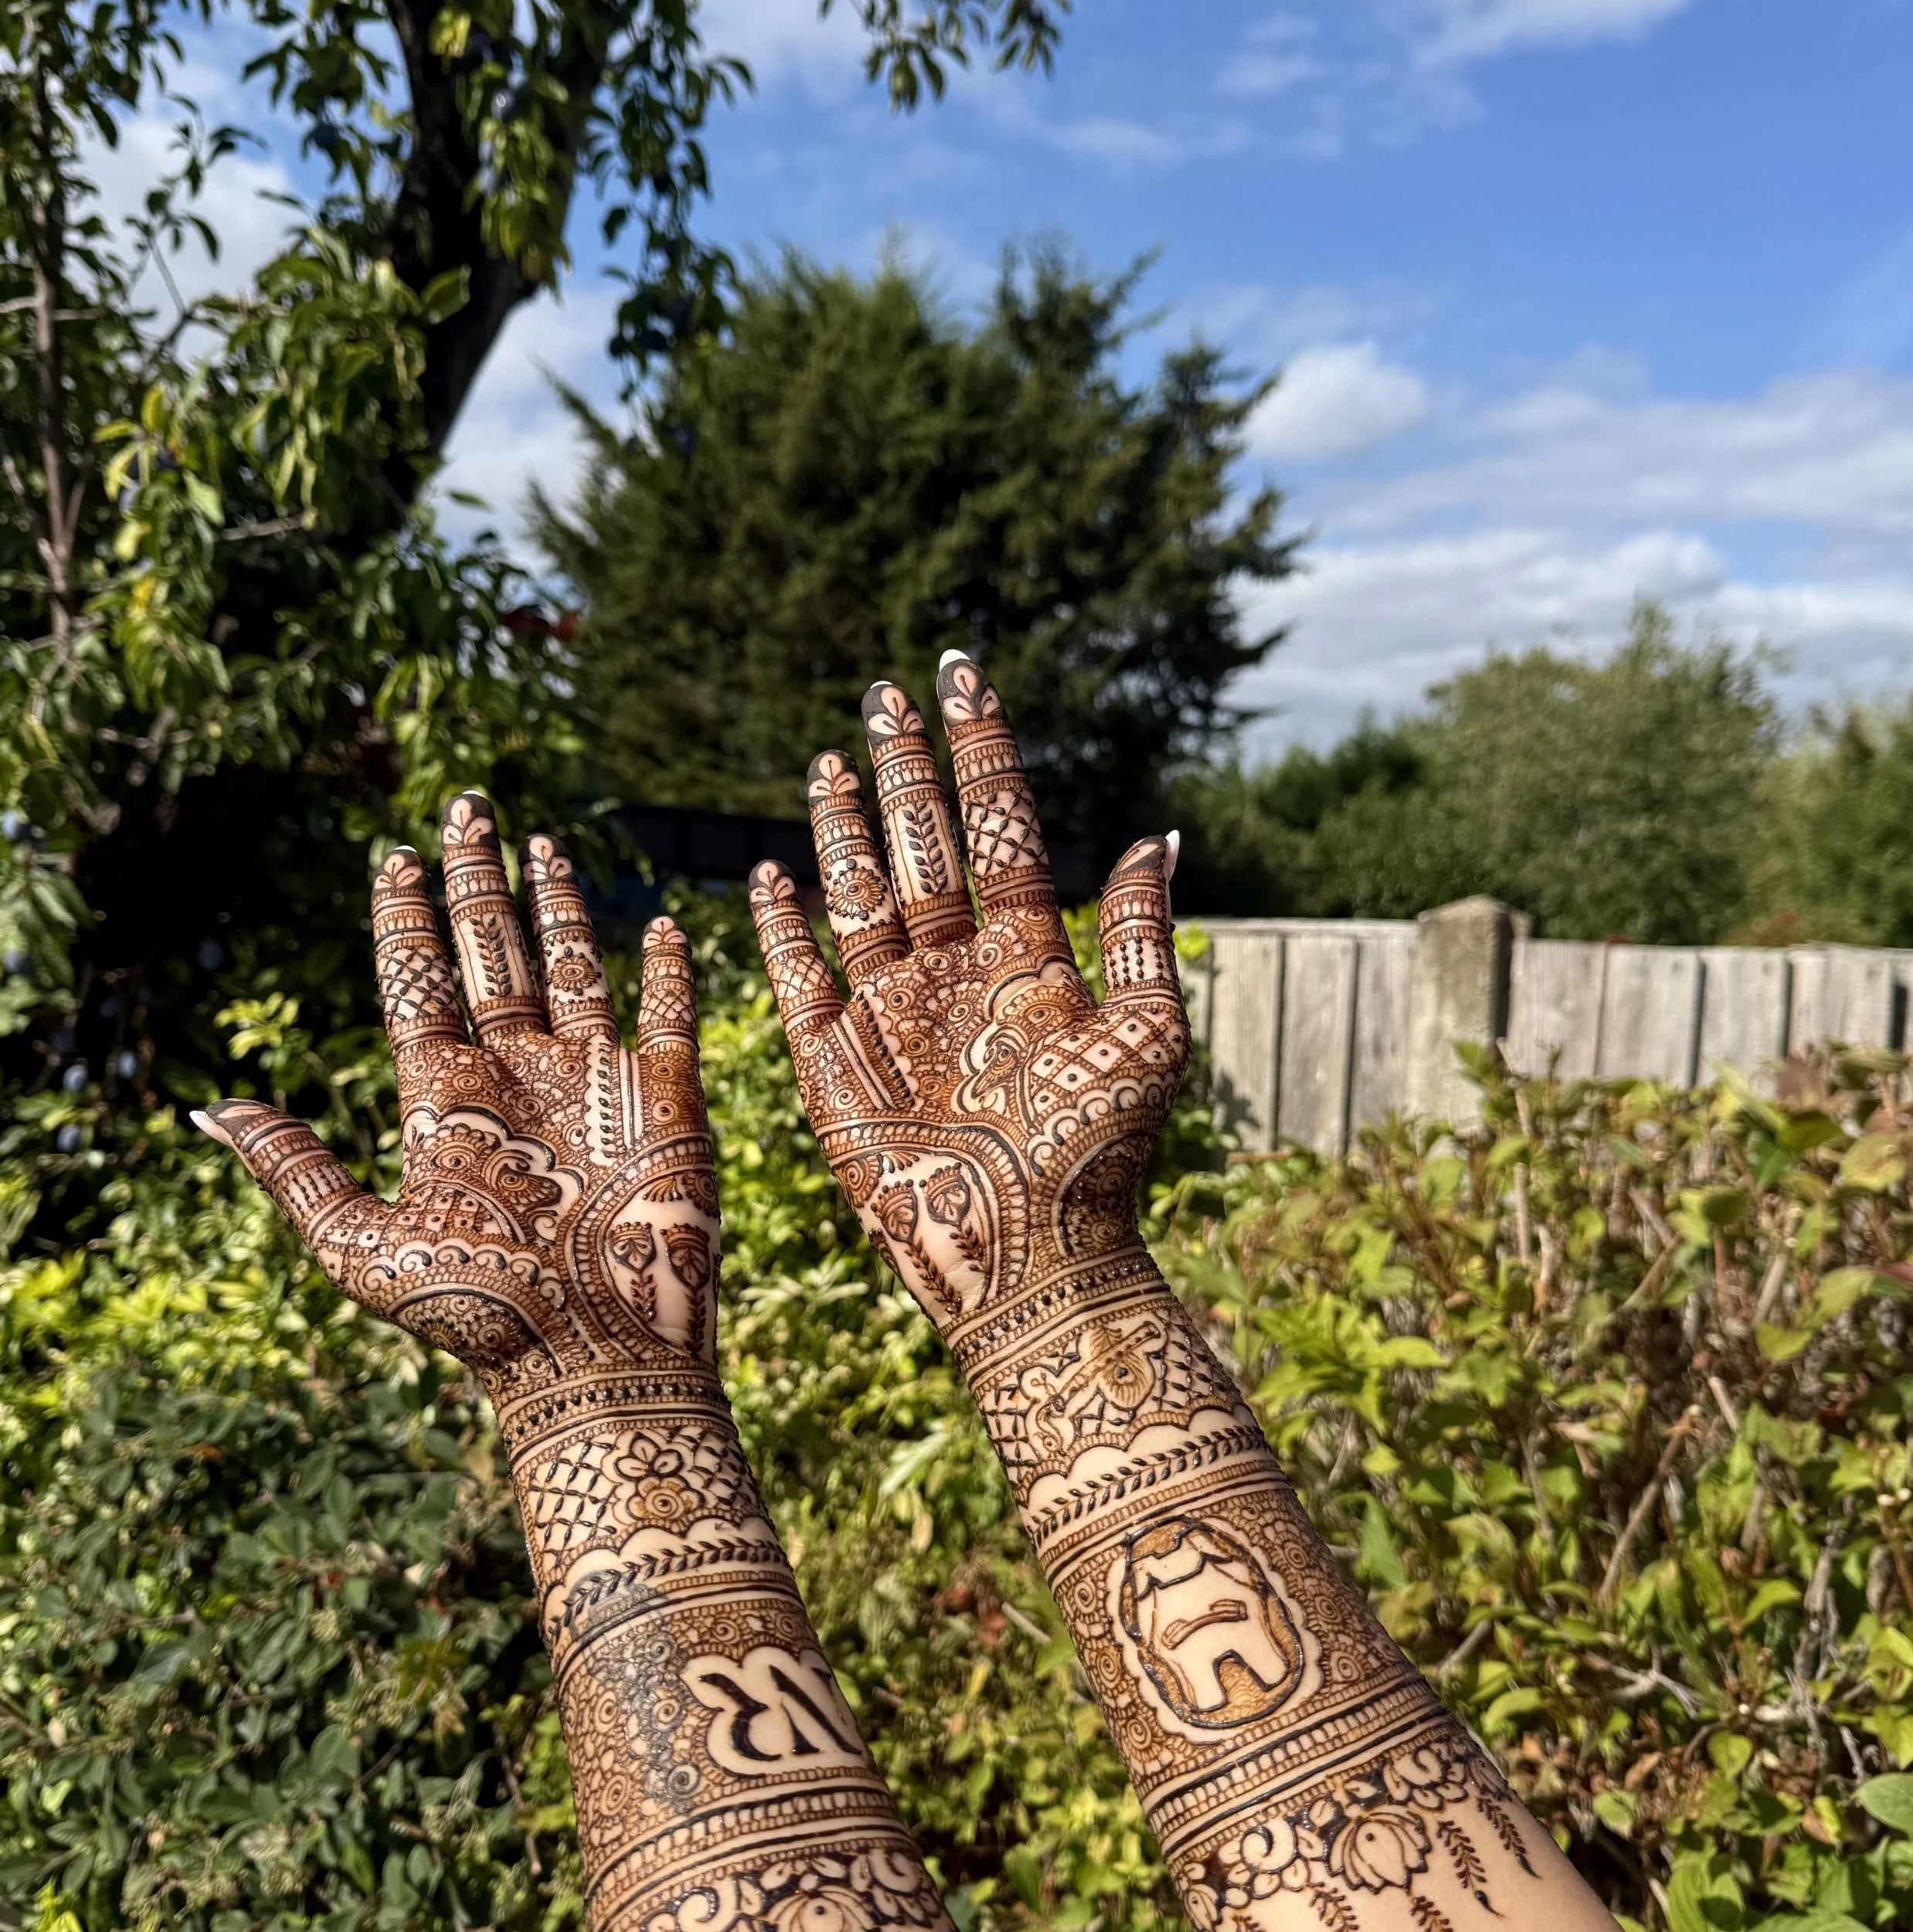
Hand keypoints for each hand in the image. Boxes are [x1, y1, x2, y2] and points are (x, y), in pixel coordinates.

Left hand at [197, 794, 718, 1397]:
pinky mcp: (666, 1102)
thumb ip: (295, 1168)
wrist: (594, 1361)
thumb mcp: (362, 1246)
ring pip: (572, 967)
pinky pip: (669, 1016)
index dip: (404, 914)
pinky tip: (665, 925)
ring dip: (557, 905)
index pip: (418, 977)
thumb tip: (206, 1107)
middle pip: (489, 950)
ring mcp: (591, 1082)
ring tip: (539, 843)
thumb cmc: (479, 1316)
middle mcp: (515, 1073)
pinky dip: (669, 970)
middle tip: (463, 804)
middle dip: (474, 876)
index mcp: (443, 1094)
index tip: (391, 855)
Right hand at [747, 655, 1187, 1352]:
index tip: (966, 676)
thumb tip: (1159, 834)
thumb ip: (1142, 934)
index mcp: (1030, 959)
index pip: (998, 829)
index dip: (981, 752)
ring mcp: (892, 1013)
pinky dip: (782, 926)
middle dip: (906, 769)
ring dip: (847, 825)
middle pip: (925, 846)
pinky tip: (773, 871)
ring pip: (861, 894)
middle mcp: (956, 973)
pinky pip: (798, 978)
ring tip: (834, 754)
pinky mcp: (834, 1063)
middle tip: (888, 693)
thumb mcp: (1147, 1035)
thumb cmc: (1098, 1155)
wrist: (1028, 1256)